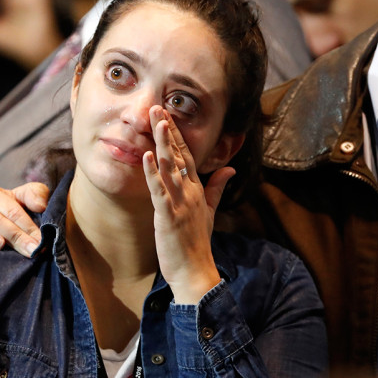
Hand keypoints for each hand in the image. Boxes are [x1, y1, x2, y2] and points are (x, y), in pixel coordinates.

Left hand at [143, 106, 233, 303]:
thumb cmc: (198, 241)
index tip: (168, 114)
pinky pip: (159, 190)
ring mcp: (180, 202)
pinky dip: (153, 173)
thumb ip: (218, 187)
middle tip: (158, 107)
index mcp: (197, 189)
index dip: (177, 134)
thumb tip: (230, 168)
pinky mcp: (169, 215)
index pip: (187, 155)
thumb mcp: (210, 211)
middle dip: (168, 130)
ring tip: (157, 121)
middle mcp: (190, 191)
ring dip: (164, 144)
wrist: (195, 270)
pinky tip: (147, 156)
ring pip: (171, 167)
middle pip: (179, 155)